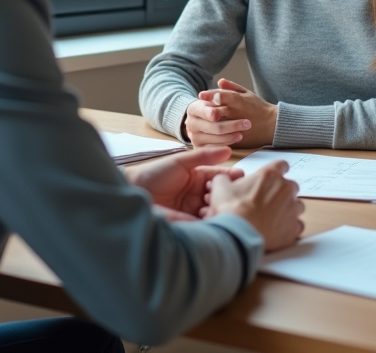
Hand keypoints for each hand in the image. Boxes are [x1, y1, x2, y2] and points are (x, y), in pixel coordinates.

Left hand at [125, 145, 242, 218]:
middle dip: (227, 195)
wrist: (135, 192)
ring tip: (220, 204)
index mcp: (198, 180)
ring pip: (215, 211)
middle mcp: (199, 197)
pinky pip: (206, 224)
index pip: (220, 179)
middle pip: (220, 197)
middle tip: (229, 193)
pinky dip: (212, 221)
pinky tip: (213, 216)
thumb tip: (228, 150)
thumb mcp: (181, 162)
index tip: (240, 176)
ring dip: (220, 208)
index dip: (230, 178)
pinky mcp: (189, 225)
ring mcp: (194, 212)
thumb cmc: (155, 174)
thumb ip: (204, 156)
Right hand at [184, 96, 249, 146]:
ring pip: (216, 139)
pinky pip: (215, 149)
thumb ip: (222, 90)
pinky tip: (236, 139)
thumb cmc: (215, 108)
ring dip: (231, 136)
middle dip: (231, 125)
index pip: (202, 110)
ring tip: (243, 132)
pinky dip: (227, 144)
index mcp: (193, 108)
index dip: (209, 112)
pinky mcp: (200, 148)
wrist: (206, 122)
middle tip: (247, 123)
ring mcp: (194, 137)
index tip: (217, 114)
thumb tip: (221, 82)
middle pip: (213, 126)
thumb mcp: (219, 97)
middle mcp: (190, 124)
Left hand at [193, 79, 277, 147]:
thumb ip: (232, 87)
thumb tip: (219, 81)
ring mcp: (234, 126)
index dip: (208, 95)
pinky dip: (213, 135)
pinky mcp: (236, 138)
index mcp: (237, 100)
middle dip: (205, 110)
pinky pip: (221, 137)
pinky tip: (209, 133)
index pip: (219, 96)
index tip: (201, 96)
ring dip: (208, 123)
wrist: (272, 125)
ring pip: (216, 125)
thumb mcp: (247, 93)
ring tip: (204, 121)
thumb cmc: (259, 108)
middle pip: (214, 111)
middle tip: (199, 110)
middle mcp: (234, 112)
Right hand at [208, 159, 304, 251]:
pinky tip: (278, 230)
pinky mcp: (294, 227)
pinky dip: (290, 227)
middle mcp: (285, 189)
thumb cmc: (231, 209)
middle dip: (282, 192)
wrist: (238, 234)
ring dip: (288, 210)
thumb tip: (224, 180)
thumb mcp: (221, 187)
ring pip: (297, 206)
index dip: (278, 170)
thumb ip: (225, 179)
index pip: (282, 165)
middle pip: (291, 186)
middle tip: (268, 202)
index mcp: (270, 175)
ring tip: (273, 218)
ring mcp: (292, 208)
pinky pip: (297, 225)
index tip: (275, 176)